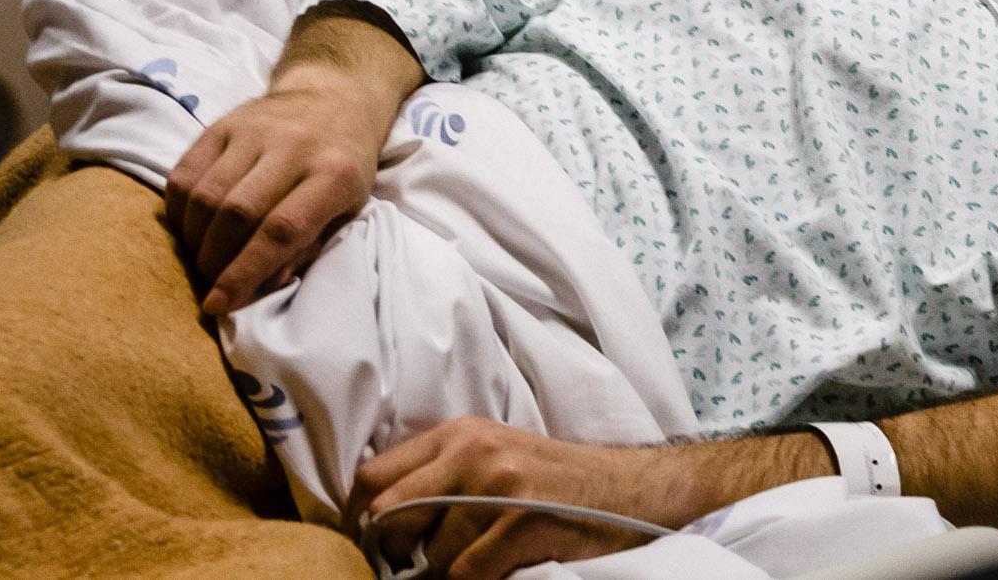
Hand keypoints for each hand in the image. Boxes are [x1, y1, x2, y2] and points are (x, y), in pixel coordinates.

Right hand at [163, 8, 418, 320]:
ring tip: (202, 256)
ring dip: (194, 238)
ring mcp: (257, 130)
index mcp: (336, 174)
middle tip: (210, 280)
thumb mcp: (348, 209)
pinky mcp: (225, 122)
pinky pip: (184, 172)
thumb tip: (259, 286)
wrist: (335, 97)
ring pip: (206, 194)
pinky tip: (191, 226)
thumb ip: (306, 248)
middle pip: (237, 213)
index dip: (243, 272)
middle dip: (214, 260)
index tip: (216, 303)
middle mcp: (295, 146)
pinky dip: (179, 210)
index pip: (282, 230)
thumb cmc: (343, 166)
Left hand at [350, 418, 813, 579]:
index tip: (374, 546)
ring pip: (428, 556)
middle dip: (394, 551)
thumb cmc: (561, 484)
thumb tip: (375, 520)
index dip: (360, 520)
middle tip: (415, 567)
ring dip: (444, 575)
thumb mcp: (496, 458)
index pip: (371, 476)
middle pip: (387, 512)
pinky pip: (464, 576)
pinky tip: (501, 570)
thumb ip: (441, 473)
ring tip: (480, 562)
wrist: (637, 491)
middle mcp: (473, 451)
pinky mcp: (522, 521)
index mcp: (461, 432)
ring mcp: (498, 485)